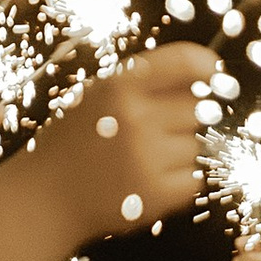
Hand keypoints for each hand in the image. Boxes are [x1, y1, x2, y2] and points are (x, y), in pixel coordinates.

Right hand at [36, 48, 214, 238]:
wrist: (46, 197)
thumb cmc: (74, 141)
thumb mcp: (97, 95)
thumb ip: (143, 82)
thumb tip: (204, 73)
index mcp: (119, 86)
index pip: (184, 62)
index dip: (207, 66)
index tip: (214, 73)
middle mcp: (136, 118)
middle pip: (197, 107)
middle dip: (182, 117)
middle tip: (152, 131)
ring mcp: (148, 158)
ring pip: (197, 145)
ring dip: (178, 151)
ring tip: (141, 159)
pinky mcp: (158, 194)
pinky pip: (195, 178)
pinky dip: (180, 179)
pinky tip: (149, 178)